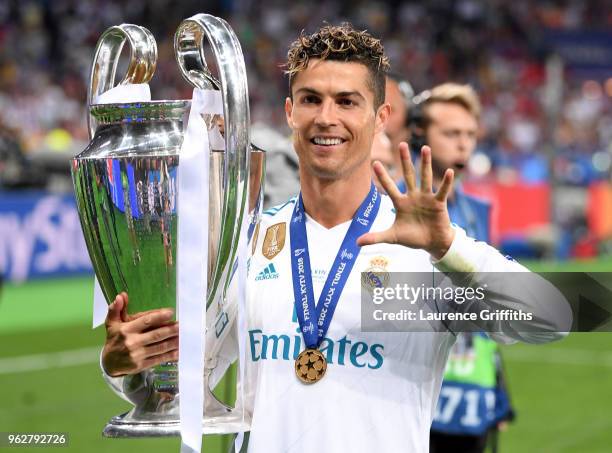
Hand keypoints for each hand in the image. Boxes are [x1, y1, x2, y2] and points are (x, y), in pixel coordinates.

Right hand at [102, 292, 178, 376]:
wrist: (109, 363)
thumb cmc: (114, 339)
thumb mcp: (112, 323)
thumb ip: (116, 309)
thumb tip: (121, 295)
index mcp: (126, 330)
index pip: (146, 321)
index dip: (159, 316)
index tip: (171, 312)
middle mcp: (132, 342)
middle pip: (156, 335)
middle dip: (171, 330)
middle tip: (182, 325)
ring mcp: (138, 355)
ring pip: (160, 347)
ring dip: (173, 342)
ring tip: (184, 336)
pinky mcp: (141, 365)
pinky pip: (159, 359)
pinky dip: (170, 355)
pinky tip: (179, 351)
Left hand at [357, 143, 454, 258]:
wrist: (432, 244)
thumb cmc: (412, 238)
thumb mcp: (392, 237)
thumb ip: (375, 237)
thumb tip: (357, 243)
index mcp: (400, 203)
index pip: (389, 187)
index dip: (383, 176)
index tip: (375, 162)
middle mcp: (413, 196)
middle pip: (408, 175)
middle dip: (404, 161)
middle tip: (401, 144)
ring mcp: (426, 198)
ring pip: (425, 177)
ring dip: (425, 163)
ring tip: (425, 148)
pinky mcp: (438, 203)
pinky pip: (442, 191)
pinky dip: (446, 182)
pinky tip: (450, 172)